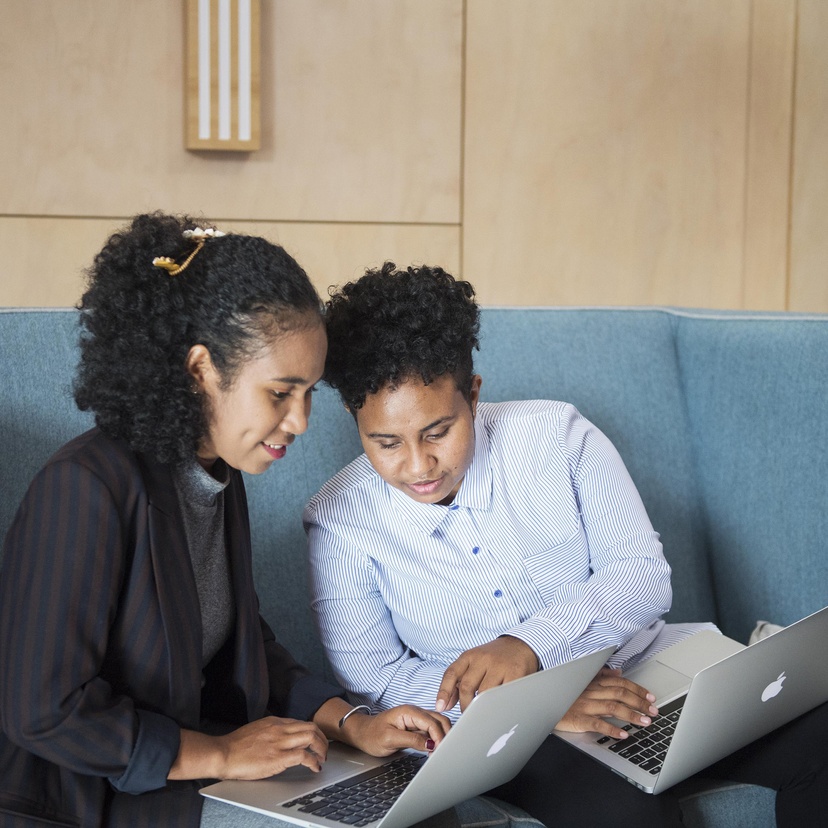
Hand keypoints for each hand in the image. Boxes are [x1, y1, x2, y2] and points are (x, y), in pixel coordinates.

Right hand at [170, 716, 330, 781]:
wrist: (223, 753)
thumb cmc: (236, 746)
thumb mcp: (257, 729)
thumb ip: (271, 731)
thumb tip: (281, 738)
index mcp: (275, 722)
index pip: (301, 723)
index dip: (312, 733)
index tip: (315, 741)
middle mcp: (281, 728)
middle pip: (311, 727)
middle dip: (322, 739)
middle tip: (323, 750)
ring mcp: (280, 742)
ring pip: (311, 737)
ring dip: (321, 749)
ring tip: (322, 759)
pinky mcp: (279, 757)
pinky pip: (304, 756)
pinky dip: (313, 761)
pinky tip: (314, 767)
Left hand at [342, 705, 451, 755]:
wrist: (362, 733)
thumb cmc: (372, 734)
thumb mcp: (390, 739)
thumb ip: (412, 740)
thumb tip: (431, 744)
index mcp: (409, 712)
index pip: (432, 722)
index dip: (439, 737)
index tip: (439, 752)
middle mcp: (415, 713)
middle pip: (440, 720)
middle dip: (445, 735)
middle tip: (443, 753)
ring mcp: (416, 719)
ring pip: (438, 724)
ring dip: (442, 737)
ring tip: (439, 752)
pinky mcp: (416, 727)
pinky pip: (431, 731)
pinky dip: (436, 739)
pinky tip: (434, 750)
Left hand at [435, 636, 538, 712]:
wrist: (520, 645)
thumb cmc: (493, 659)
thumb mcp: (473, 664)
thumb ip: (457, 682)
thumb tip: (445, 705)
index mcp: (469, 656)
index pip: (451, 673)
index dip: (443, 692)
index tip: (441, 708)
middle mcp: (482, 658)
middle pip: (466, 686)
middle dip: (465, 705)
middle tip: (467, 717)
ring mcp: (499, 665)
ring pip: (484, 693)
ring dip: (481, 707)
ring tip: (482, 714)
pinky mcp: (515, 673)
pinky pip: (503, 694)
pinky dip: (498, 704)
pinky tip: (497, 709)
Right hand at [555, 668, 658, 738]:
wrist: (543, 702)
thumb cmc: (564, 694)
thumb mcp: (583, 681)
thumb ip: (601, 676)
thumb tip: (618, 672)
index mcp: (593, 683)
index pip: (620, 683)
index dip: (637, 689)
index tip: (651, 697)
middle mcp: (591, 692)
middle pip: (620, 694)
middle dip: (639, 702)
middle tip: (654, 711)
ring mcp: (585, 705)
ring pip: (612, 707)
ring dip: (631, 715)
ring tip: (645, 722)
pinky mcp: (578, 719)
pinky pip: (597, 724)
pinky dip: (612, 729)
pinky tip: (623, 734)